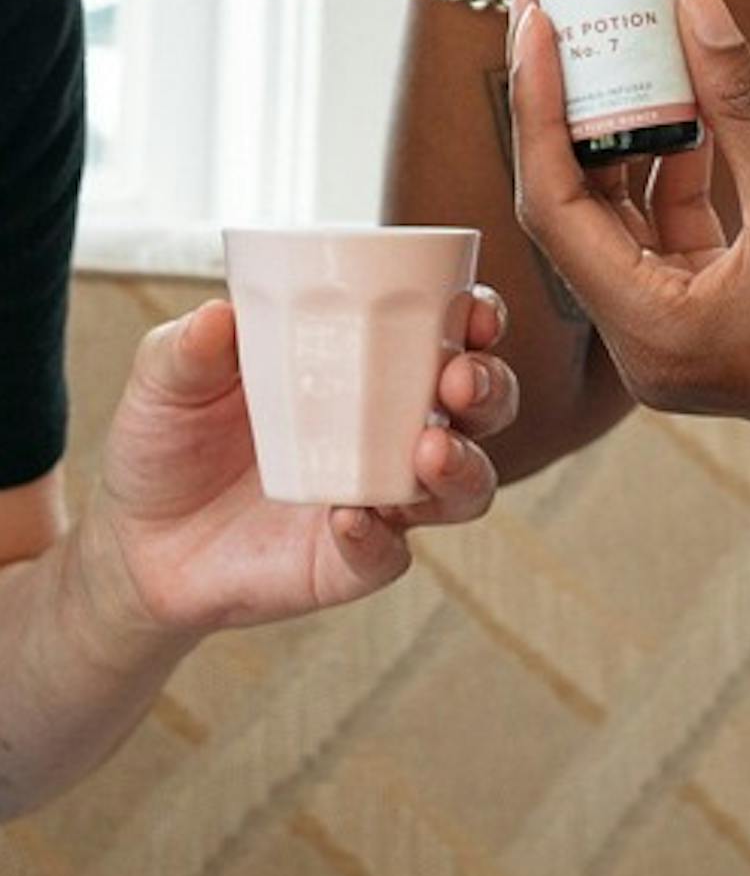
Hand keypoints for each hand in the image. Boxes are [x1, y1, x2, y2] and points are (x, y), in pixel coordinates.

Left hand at [74, 290, 516, 637]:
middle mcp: (391, 432)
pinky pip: (388, 556)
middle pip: (480, 410)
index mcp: (367, 368)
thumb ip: (189, 346)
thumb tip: (218, 315)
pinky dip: (378, 537)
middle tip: (458, 382)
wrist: (133, 540)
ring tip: (428, 451)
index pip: (448, 336)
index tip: (476, 312)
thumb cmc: (170, 440)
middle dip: (490, 390)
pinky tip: (349, 518)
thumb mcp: (166, 379)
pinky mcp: (350, 563)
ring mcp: (380, 500)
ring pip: (464, 489)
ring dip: (463, 466)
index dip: (479, 321)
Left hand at [509, 0, 749, 446]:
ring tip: (618, 42)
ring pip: (616, 219)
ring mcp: (676, 337)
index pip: (555, 208)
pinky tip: (680, 105)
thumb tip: (692, 0)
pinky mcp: (708, 319)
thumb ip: (741, 97)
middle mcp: (648, 347)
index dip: (537, 106)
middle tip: (552, 10)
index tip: (536, 20)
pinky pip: (662, 234)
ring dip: (620, 133)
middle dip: (564, 108)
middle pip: (572, 211)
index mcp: (656, 334)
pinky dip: (666, 170)